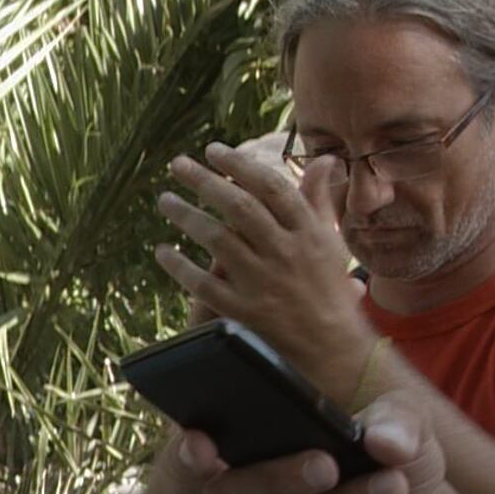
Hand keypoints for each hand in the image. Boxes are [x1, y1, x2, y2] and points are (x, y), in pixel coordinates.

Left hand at [158, 142, 374, 394]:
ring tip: (164, 200)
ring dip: (186, 217)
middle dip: (204, 182)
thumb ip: (317, 199)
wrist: (332, 343)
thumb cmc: (327, 286)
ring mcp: (263, 282)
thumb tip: (322, 159)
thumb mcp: (329, 239)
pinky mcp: (244, 310)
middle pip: (239, 207)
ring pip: (217, 240)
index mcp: (307, 230)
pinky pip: (203, 284)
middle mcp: (285, 252)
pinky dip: (180, 267)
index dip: (239, 165)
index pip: (270, 187)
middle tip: (177, 164)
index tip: (213, 150)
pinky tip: (162, 251)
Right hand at [185, 392, 447, 493]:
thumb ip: (395, 424)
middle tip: (326, 467)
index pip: (202, 453)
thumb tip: (379, 440)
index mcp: (257, 456)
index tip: (198, 443)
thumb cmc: (397, 467)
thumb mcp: (404, 430)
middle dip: (275, 480)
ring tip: (393, 488)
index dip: (191, 452)